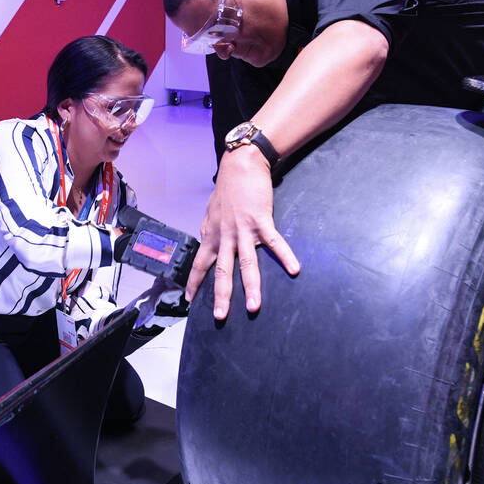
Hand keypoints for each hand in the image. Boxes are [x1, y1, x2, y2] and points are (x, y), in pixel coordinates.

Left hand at [186, 146, 299, 318]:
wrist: (240, 165)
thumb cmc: (227, 188)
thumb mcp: (210, 211)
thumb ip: (209, 229)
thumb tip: (205, 240)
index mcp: (212, 234)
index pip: (200, 263)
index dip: (195, 281)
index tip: (189, 299)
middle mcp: (225, 236)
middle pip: (222, 271)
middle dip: (221, 295)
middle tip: (221, 317)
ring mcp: (243, 229)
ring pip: (246, 263)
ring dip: (251, 286)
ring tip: (254, 306)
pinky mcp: (261, 220)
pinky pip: (274, 242)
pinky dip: (284, 256)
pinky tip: (294, 270)